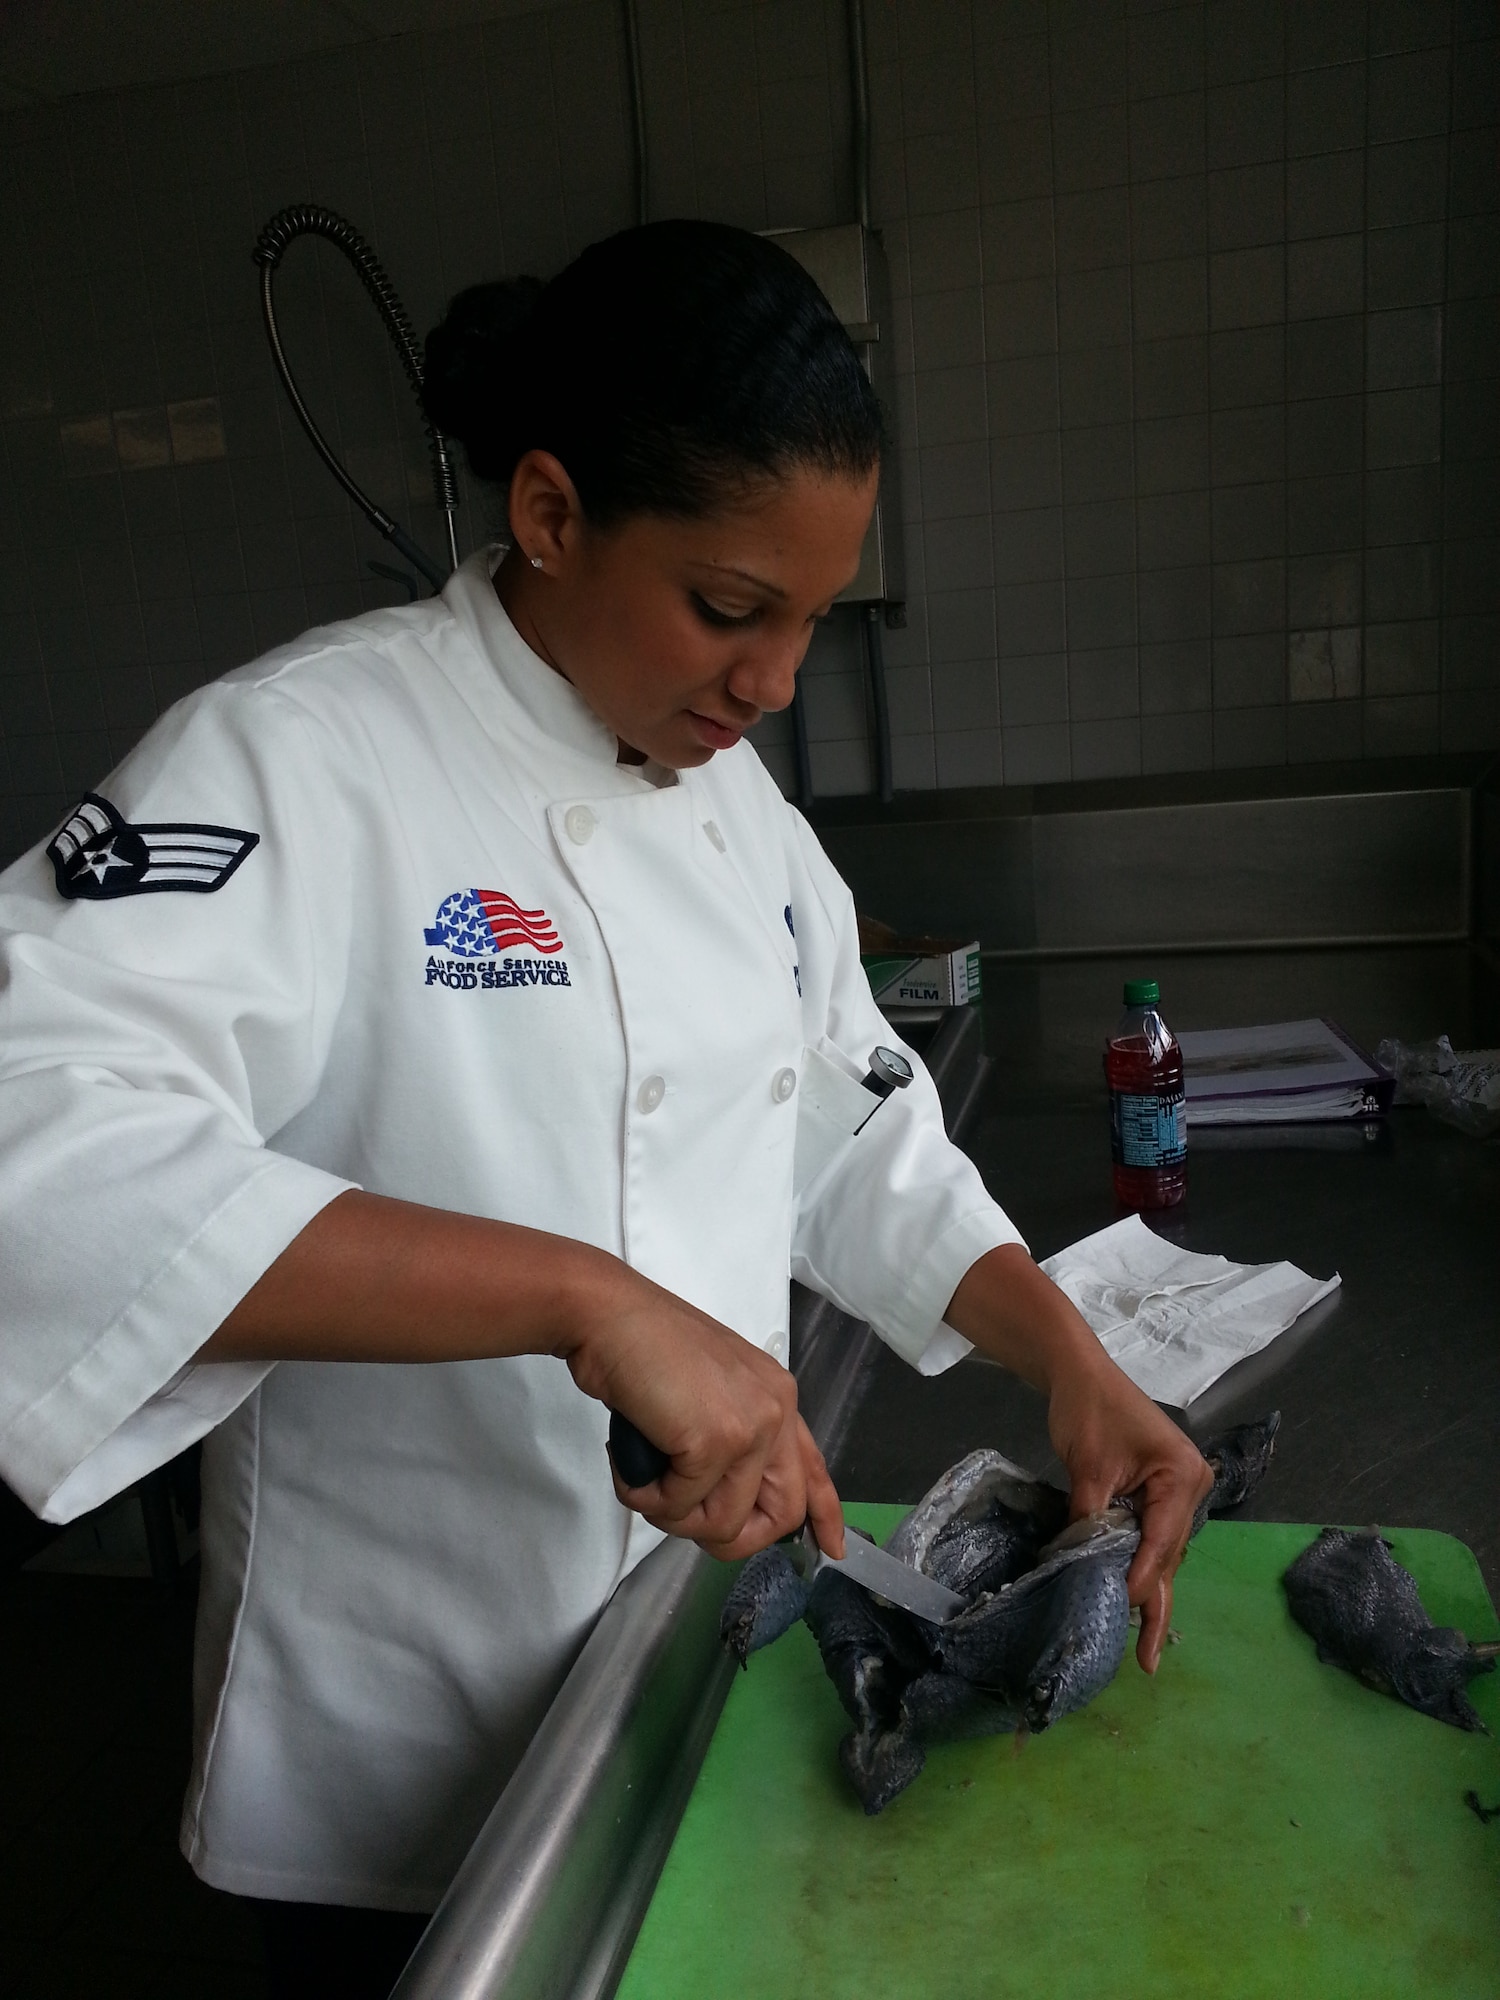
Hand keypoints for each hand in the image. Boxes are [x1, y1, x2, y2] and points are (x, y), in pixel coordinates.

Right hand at [559, 1256, 845, 1563]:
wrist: (608, 1317)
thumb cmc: (641, 1347)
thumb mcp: (705, 1388)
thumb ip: (729, 1433)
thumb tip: (721, 1496)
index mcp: (775, 1395)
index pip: (812, 1468)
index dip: (823, 1515)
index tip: (830, 1549)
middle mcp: (775, 1409)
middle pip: (780, 1514)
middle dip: (729, 1537)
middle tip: (681, 1516)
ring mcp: (750, 1426)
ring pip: (723, 1523)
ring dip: (672, 1516)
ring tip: (644, 1478)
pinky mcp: (715, 1441)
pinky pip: (680, 1506)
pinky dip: (645, 1496)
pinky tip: (629, 1463)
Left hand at [1045, 1353, 1212, 1672]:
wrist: (1078, 1372)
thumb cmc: (1088, 1409)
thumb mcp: (1088, 1467)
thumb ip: (1091, 1518)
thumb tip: (1082, 1566)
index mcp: (1183, 1476)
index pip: (1161, 1540)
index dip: (1141, 1578)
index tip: (1122, 1612)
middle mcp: (1191, 1486)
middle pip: (1169, 1553)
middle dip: (1154, 1600)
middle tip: (1145, 1657)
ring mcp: (1178, 1490)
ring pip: (1162, 1550)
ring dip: (1147, 1587)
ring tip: (1140, 1643)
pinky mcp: (1159, 1492)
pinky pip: (1152, 1535)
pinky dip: (1139, 1563)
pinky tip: (1131, 1598)